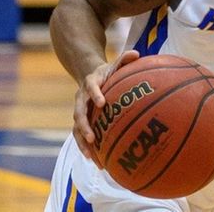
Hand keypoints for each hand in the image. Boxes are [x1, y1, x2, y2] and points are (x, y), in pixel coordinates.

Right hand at [72, 50, 139, 167]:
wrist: (90, 74)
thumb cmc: (109, 72)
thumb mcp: (115, 64)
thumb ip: (125, 59)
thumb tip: (137, 53)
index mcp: (90, 82)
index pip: (90, 87)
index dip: (95, 94)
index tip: (102, 103)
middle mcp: (81, 98)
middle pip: (79, 112)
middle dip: (84, 126)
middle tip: (92, 138)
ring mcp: (79, 110)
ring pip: (76, 128)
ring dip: (82, 142)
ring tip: (91, 156)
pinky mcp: (81, 121)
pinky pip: (80, 136)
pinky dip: (86, 148)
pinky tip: (96, 161)